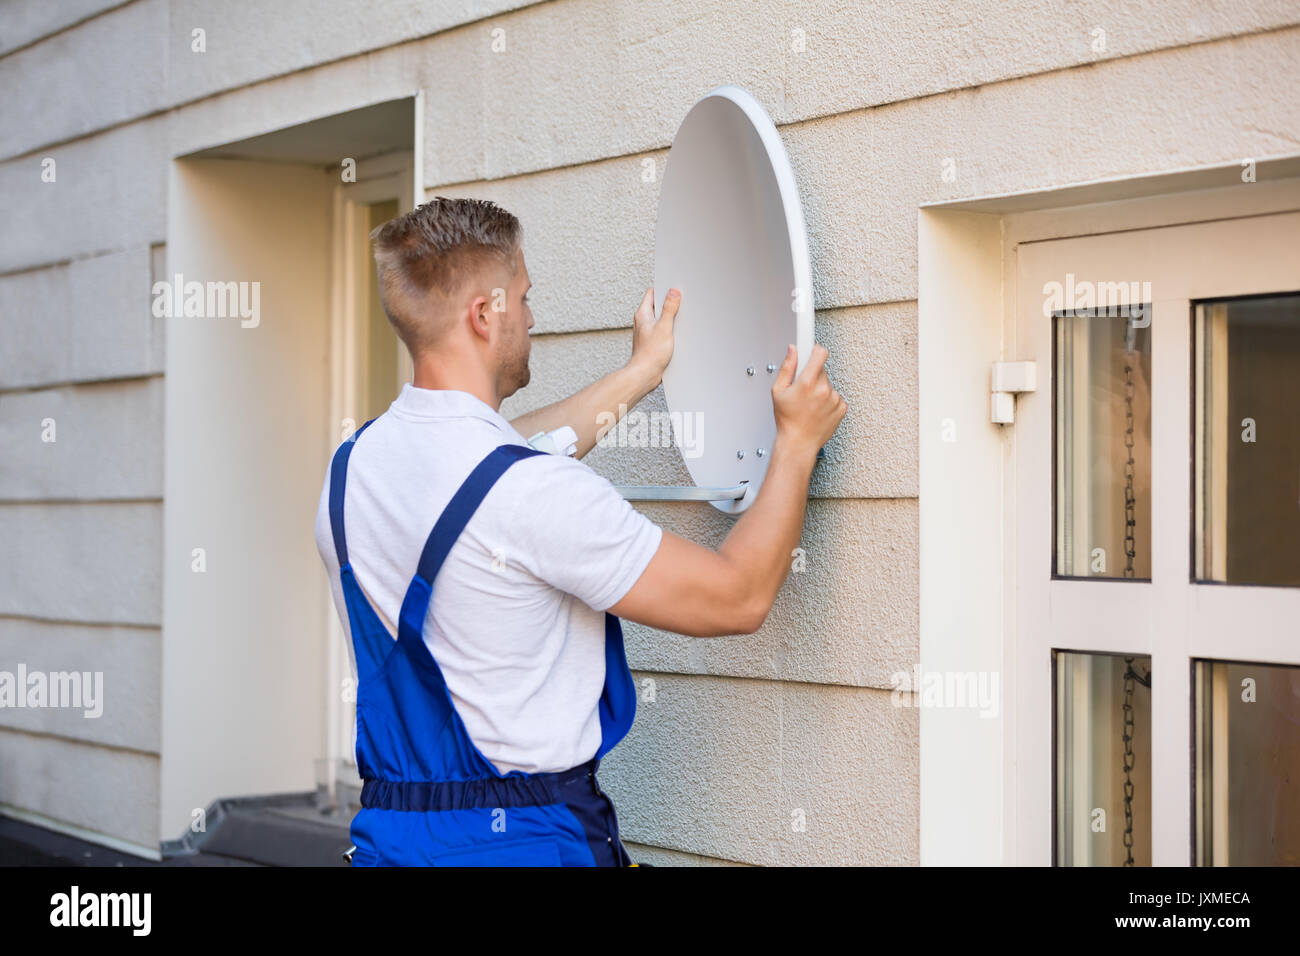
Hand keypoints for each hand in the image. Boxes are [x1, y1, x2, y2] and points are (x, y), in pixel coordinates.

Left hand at [629, 287, 678, 387]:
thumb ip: (669, 309)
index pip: (652, 293)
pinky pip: (662, 329)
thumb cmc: (650, 354)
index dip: (664, 289)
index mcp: (643, 314)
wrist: (645, 374)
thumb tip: (673, 292)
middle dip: (669, 303)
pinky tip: (676, 334)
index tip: (675, 290)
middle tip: (680, 305)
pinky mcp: (652, 341)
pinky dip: (669, 329)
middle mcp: (643, 321)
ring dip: (670, 318)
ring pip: (660, 318)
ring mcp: (647, 331)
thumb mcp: (664, 327)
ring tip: (679, 321)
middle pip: (657, 304)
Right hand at [770, 343, 845, 459]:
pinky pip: (836, 397)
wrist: (799, 443)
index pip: (819, 353)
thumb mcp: (778, 391)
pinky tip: (818, 409)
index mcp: (807, 383)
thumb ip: (787, 367)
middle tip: (802, 389)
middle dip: (812, 375)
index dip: (815, 350)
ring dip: (820, 390)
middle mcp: (823, 389)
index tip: (812, 350)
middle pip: (822, 370)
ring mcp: (834, 399)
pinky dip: (828, 401)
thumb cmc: (787, 421)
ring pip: (828, 384)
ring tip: (809, 403)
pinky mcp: (841, 408)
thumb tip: (793, 351)